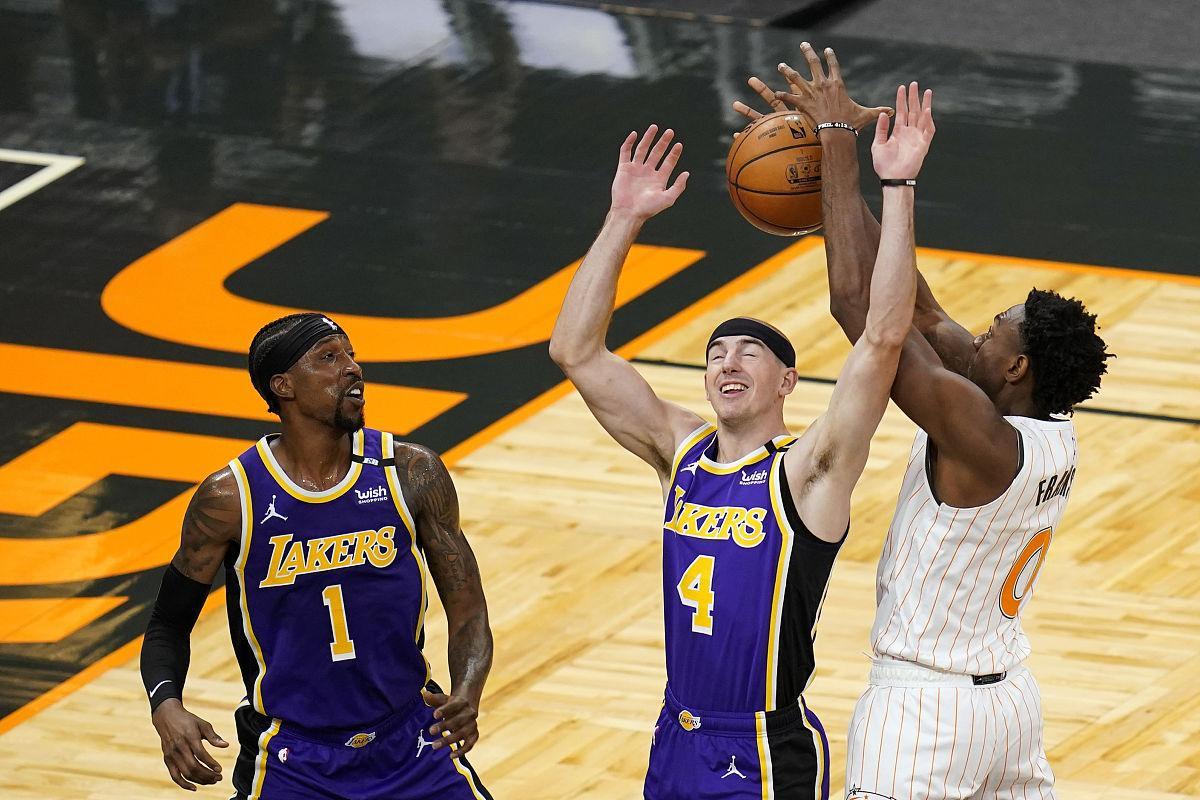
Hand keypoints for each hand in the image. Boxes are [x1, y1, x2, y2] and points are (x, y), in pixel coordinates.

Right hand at [151, 699, 227, 790]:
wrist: (167, 717)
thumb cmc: (188, 720)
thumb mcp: (203, 724)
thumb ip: (214, 736)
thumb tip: (226, 745)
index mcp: (189, 737)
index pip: (201, 754)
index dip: (210, 764)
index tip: (219, 769)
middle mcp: (179, 747)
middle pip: (194, 767)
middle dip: (207, 775)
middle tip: (219, 778)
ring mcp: (172, 755)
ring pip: (186, 773)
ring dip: (200, 780)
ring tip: (211, 781)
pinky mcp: (167, 759)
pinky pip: (175, 776)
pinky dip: (184, 784)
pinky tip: (194, 787)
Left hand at [424, 687, 480, 758]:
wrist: (467, 706)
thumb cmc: (451, 704)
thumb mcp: (443, 699)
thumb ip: (434, 698)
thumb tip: (425, 694)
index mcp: (461, 702)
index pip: (453, 706)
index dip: (444, 710)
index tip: (434, 715)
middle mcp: (469, 713)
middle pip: (457, 721)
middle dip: (444, 726)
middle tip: (431, 731)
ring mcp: (472, 725)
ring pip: (462, 734)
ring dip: (448, 740)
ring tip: (434, 745)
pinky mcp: (474, 734)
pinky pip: (470, 744)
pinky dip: (462, 750)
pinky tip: (451, 755)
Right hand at [609, 125, 688, 220]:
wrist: (629, 212)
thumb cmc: (648, 208)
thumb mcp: (668, 199)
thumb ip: (678, 186)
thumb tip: (687, 173)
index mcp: (658, 179)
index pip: (668, 163)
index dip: (674, 153)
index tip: (678, 144)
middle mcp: (647, 172)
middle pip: (657, 153)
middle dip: (663, 142)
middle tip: (670, 131)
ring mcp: (635, 169)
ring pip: (642, 149)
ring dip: (648, 138)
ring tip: (654, 127)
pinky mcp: (624, 168)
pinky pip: (625, 152)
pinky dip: (629, 143)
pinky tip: (635, 134)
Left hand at [761, 43, 890, 132]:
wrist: (837, 131)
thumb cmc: (851, 123)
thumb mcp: (865, 115)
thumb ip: (877, 111)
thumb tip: (891, 112)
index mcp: (837, 84)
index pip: (833, 65)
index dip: (830, 57)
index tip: (826, 50)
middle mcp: (823, 84)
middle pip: (813, 64)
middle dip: (807, 52)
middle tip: (803, 45)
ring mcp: (811, 93)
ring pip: (796, 77)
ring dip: (788, 71)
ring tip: (780, 66)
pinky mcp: (803, 103)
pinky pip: (789, 97)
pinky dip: (782, 95)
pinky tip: (774, 92)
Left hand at [872, 82, 935, 179]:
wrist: (892, 178)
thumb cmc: (884, 165)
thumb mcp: (878, 144)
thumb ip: (881, 129)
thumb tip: (883, 113)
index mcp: (898, 132)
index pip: (901, 112)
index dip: (901, 100)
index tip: (902, 88)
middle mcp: (909, 133)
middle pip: (913, 111)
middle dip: (914, 97)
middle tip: (914, 84)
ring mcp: (917, 138)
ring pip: (922, 117)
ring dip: (925, 104)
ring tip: (927, 91)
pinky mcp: (923, 145)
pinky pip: (928, 130)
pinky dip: (928, 120)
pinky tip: (927, 110)